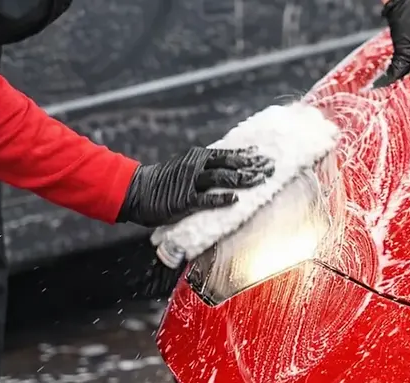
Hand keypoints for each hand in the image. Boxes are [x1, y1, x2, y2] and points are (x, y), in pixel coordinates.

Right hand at [116, 147, 274, 227]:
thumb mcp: (187, 166)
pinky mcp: (183, 200)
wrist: (138, 190)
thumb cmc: (166, 180)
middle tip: (271, 168)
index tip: (266, 156)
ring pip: (221, 178)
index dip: (248, 156)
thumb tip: (233, 164)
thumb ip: (208, 165)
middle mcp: (196, 166)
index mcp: (199, 157)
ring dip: (242, 179)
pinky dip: (220, 199)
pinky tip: (235, 200)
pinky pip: (205, 199)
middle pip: (230, 164)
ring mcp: (190, 183)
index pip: (229, 154)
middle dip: (252, 166)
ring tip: (260, 180)